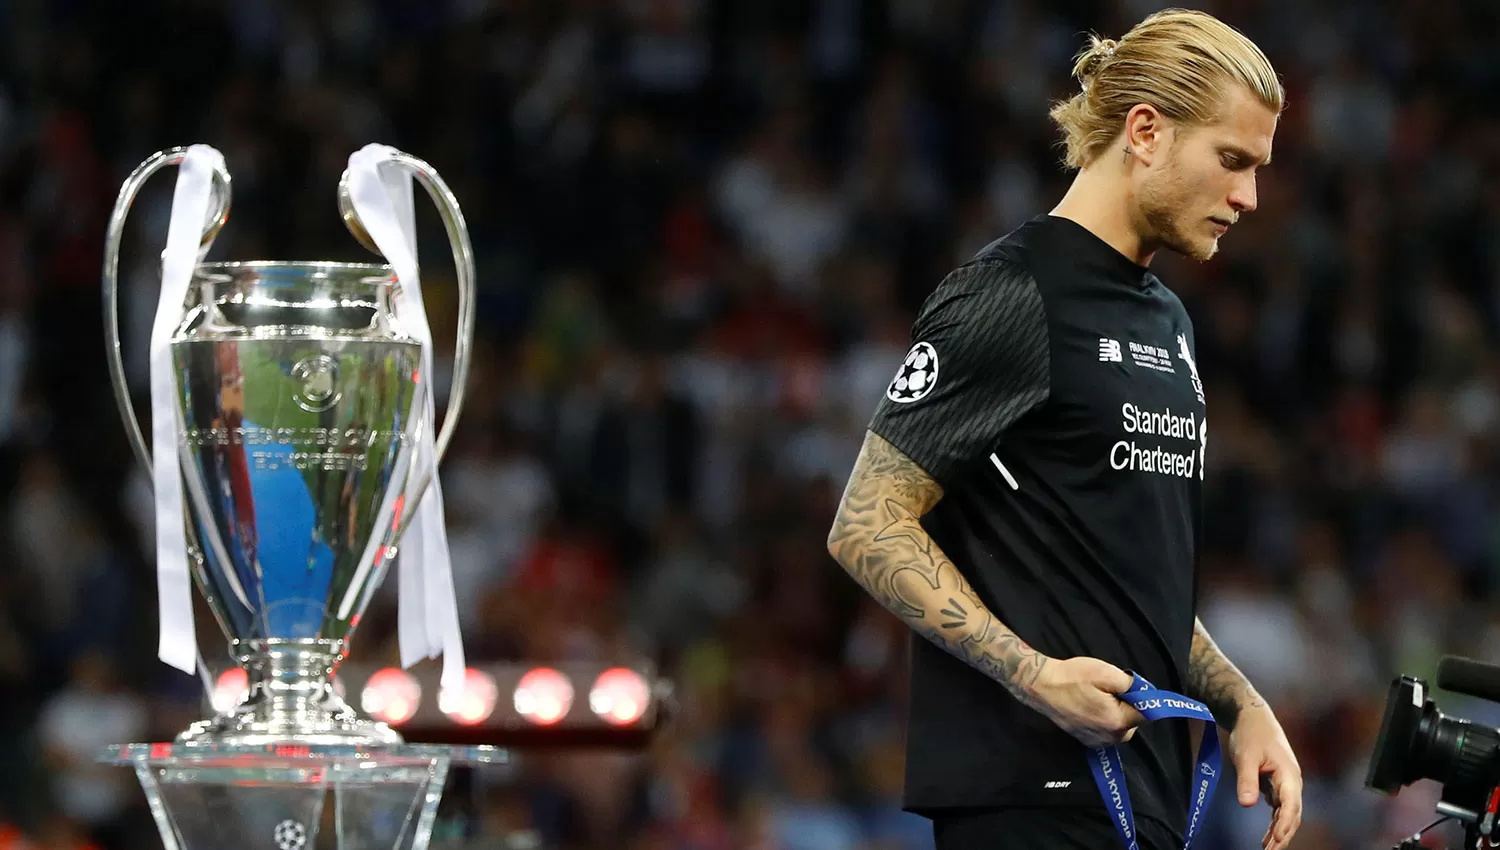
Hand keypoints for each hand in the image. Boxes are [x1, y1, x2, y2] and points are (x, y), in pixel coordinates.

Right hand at [1024, 656, 1145, 747]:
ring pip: (1120, 728)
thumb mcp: (1105, 672)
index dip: (1143, 697)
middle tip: (1110, 689)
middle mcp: (1110, 737)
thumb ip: (1131, 684)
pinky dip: (1105, 719)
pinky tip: (1090, 705)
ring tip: (1098, 696)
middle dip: (1129, 706)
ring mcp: (1097, 741)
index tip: (1131, 686)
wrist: (1040, 686)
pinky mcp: (1086, 740)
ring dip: (1117, 713)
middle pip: (1134, 722)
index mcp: (1118, 721)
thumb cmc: (1072, 678)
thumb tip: (1147, 692)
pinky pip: (1106, 731)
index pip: (1148, 714)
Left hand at [1228, 701, 1301, 849]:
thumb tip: (1248, 804)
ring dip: (1280, 831)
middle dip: (1283, 834)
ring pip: (1286, 813)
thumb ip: (1247, 779)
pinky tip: (1267, 836)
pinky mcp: (1277, 784)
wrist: (1252, 716)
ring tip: (1268, 848)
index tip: (1277, 838)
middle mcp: (1292, 781)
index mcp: (1289, 774)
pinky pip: (1279, 808)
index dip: (1285, 823)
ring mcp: (1286, 783)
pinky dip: (1275, 822)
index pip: (1291, 804)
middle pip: (1292, 813)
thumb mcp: (1246, 755)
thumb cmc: (1251, 733)